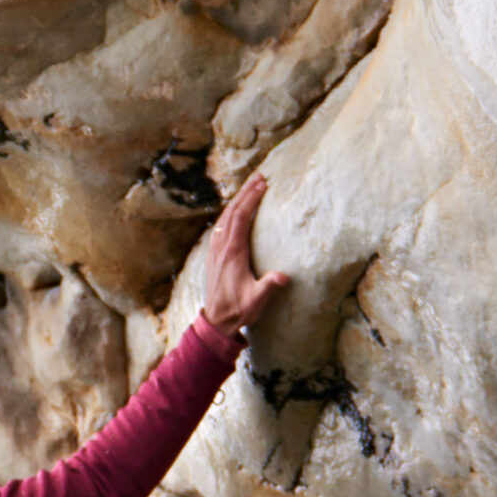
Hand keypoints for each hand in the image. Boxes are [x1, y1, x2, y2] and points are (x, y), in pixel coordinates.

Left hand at [199, 175, 290, 336]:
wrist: (216, 320)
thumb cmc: (238, 310)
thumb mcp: (256, 300)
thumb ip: (268, 287)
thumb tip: (283, 277)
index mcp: (233, 252)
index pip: (242, 218)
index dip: (252, 198)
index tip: (263, 184)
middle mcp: (221, 247)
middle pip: (232, 211)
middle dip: (245, 191)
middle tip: (259, 175)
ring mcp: (215, 249)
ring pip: (224, 217)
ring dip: (237, 199)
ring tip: (250, 186)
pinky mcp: (213, 254)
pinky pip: (220, 225)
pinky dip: (230, 212)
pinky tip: (236, 210)